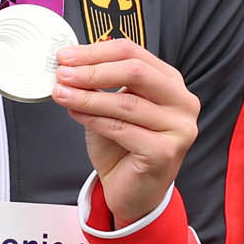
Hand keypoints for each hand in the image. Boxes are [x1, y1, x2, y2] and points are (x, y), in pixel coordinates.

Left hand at [51, 39, 197, 226]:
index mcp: (170, 82)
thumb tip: (70, 64)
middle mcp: (182, 101)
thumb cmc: (123, 148)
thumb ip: (99, 84)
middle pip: (136, 71)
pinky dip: (94, 119)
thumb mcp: (110, 107)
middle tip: (63, 73)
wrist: (132, 191)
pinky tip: (75, 113)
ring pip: (127, 102)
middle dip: (93, 70)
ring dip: (88, 96)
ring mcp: (179, 127)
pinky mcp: (166, 152)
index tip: (67, 56)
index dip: (97, 52)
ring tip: (61, 93)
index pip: (134, 53)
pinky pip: (122, 129)